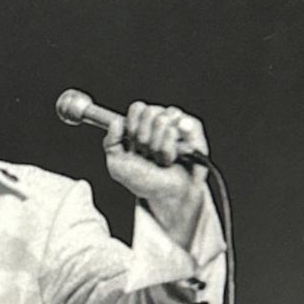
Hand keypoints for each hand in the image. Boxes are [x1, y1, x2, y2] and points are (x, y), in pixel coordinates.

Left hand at [103, 102, 209, 235]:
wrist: (166, 195)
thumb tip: (116, 121)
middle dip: (145, 139)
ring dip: (159, 146)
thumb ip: (110, 142)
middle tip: (149, 155)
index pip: (137, 108)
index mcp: (141, 125)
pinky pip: (183, 125)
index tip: (133, 144)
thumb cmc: (144, 180)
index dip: (132, 125)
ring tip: (161, 159)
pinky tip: (174, 155)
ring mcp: (177, 124)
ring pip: (164, 119)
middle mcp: (159, 122)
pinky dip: (173, 146)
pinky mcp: (193, 131)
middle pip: (150, 112)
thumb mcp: (117, 165)